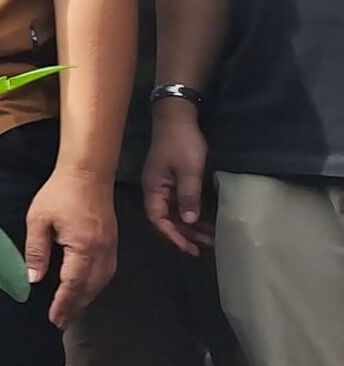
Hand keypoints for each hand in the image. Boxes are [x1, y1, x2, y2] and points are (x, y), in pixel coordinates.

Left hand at [26, 166, 117, 329]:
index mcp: (84, 246)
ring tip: (71, 312)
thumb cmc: (60, 194)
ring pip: (101, 282)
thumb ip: (36, 251)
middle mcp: (102, 251)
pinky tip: (85, 290)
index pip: (73, 283)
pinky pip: (106, 272)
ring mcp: (111, 247)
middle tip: (61, 323)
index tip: (54, 319)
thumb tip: (33, 279)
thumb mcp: (39, 220)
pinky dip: (95, 286)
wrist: (88, 173)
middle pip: (90, 288)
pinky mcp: (112, 242)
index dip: (63, 303)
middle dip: (75, 307)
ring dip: (86, 299)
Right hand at [142, 104, 212, 256]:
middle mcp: (157, 190)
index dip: (173, 235)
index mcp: (154, 189)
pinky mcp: (175, 180)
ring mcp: (166, 185)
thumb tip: (189, 220)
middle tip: (205, 247)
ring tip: (210, 238)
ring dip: (191, 226)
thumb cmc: (181, 142)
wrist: (178, 117)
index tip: (189, 247)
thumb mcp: (189, 169)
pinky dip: (194, 213)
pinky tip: (206, 220)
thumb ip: (189, 195)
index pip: (158, 219)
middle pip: (168, 219)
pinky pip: (183, 203)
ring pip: (176, 212)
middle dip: (185, 234)